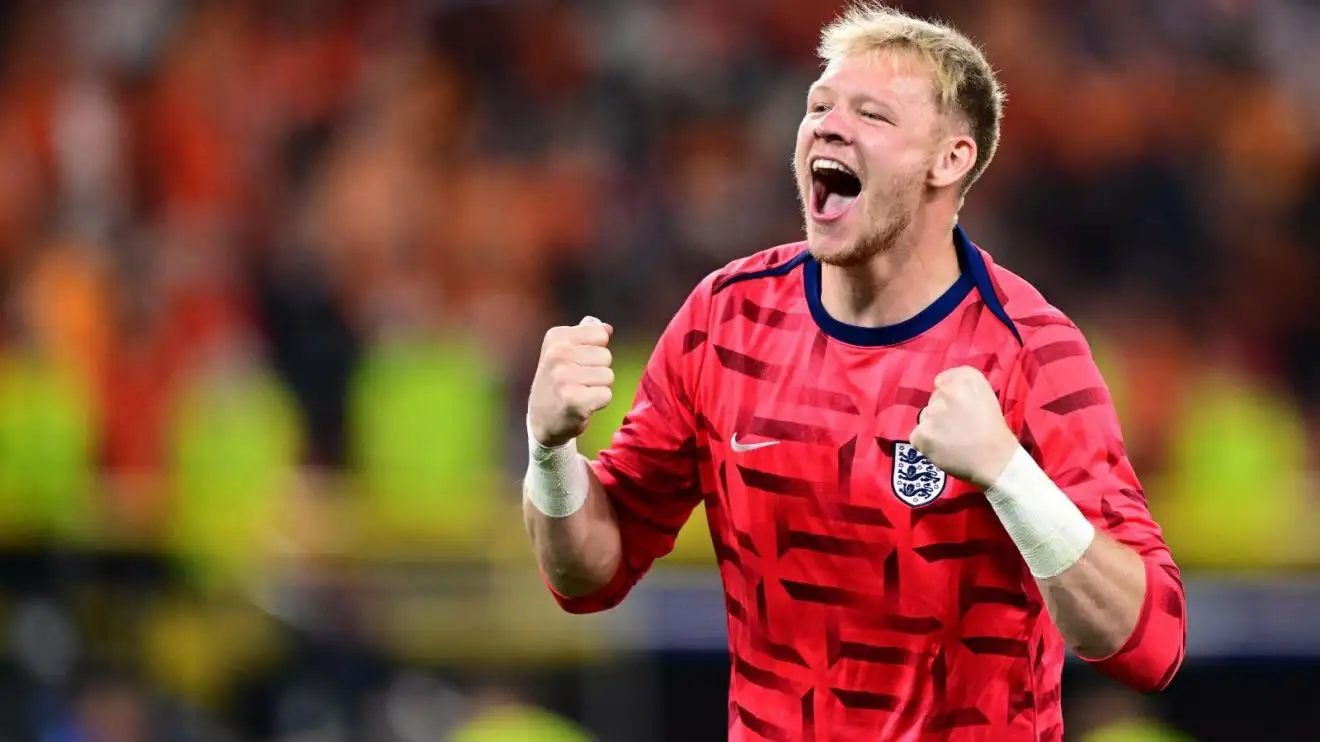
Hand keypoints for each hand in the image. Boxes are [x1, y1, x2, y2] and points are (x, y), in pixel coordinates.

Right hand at [528, 316, 614, 447]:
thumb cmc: (558, 382)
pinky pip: (606, 395)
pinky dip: (599, 402)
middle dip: (598, 371)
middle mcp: (557, 354)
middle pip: (606, 356)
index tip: (578, 362)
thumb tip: (607, 328)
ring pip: (608, 376)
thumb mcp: (564, 352)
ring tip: (580, 392)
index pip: (600, 334)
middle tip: (579, 382)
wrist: (542, 420)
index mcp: (556, 337)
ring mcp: (564, 377)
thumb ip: (585, 336)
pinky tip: (582, 405)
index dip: (596, 351)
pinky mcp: (574, 400)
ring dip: (599, 387)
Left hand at [911, 366, 1019, 488]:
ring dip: (933, 428)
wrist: (995, 461)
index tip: (957, 408)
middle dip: (941, 412)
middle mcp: (946, 391)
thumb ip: (962, 388)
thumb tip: (941, 388)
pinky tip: (943, 450)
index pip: (942, 381)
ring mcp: (931, 412)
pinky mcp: (921, 433)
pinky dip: (926, 444)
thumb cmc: (993, 430)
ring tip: (952, 440)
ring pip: (925, 418)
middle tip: (957, 427)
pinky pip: (917, 436)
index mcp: (965, 378)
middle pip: (933, 400)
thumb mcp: (984, 396)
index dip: (947, 396)